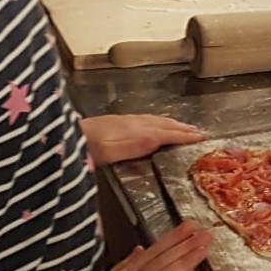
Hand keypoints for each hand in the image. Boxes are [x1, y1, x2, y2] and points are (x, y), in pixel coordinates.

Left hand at [82, 114, 207, 164]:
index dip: (185, 136)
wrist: (68, 136)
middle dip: (183, 128)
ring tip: (184, 127)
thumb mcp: (114, 151)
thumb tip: (162, 139)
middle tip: (199, 131)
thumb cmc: (90, 148)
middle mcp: (135, 123)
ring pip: (156, 120)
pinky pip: (147, 119)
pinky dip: (159, 122)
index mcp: (137, 132)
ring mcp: (126, 121)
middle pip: (164, 124)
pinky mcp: (118, 122)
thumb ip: (138, 145)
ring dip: (173, 124)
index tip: (202, 137)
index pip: (167, 133)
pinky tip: (155, 124)